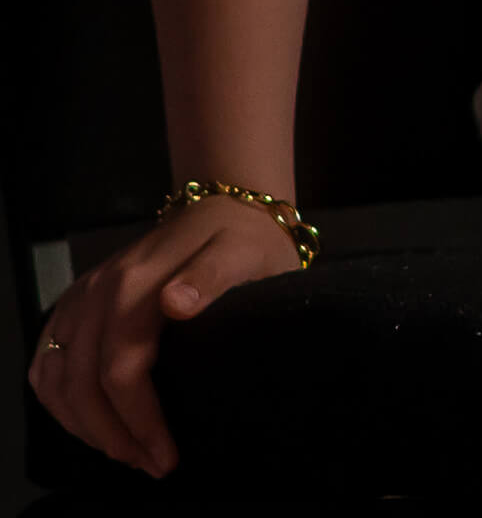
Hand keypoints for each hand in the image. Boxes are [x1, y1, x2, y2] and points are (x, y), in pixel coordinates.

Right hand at [26, 195, 303, 475]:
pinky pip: (46, 362)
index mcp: (137, 282)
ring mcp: (82, 296)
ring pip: (57, 380)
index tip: (166, 455)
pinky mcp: (75, 303)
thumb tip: (173, 304)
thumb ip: (212, 277)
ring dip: (84, 426)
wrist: (225, 207)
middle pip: (84, 384)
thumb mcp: (244, 254)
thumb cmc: (242, 239)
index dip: (139, 421)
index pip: (122, 370)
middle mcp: (99, 290)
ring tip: (126, 451)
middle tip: (152, 464)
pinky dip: (59, 401)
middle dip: (115, 435)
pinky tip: (88, 422)